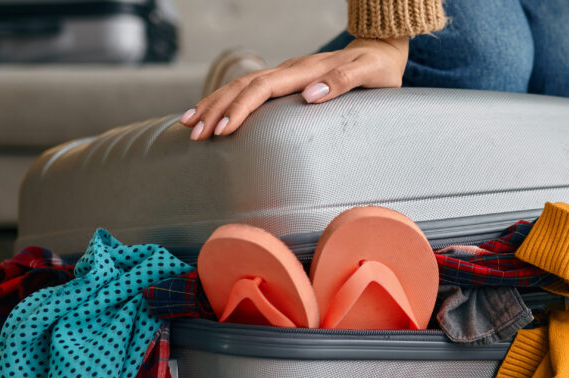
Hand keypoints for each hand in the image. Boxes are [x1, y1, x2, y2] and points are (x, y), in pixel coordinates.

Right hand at [180, 37, 408, 140]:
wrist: (379, 51)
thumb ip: (342, 82)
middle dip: (216, 110)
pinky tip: (209, 113)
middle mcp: (290, 70)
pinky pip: (248, 90)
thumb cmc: (377, 69)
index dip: (241, 108)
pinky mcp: (284, 81)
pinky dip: (224, 101)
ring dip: (213, 105)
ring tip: (189, 125)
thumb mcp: (369, 75)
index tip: (223, 129)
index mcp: (305, 71)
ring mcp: (285, 74)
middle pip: (243, 88)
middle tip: (196, 135)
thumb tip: (310, 94)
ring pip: (240, 87)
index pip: (263, 88)